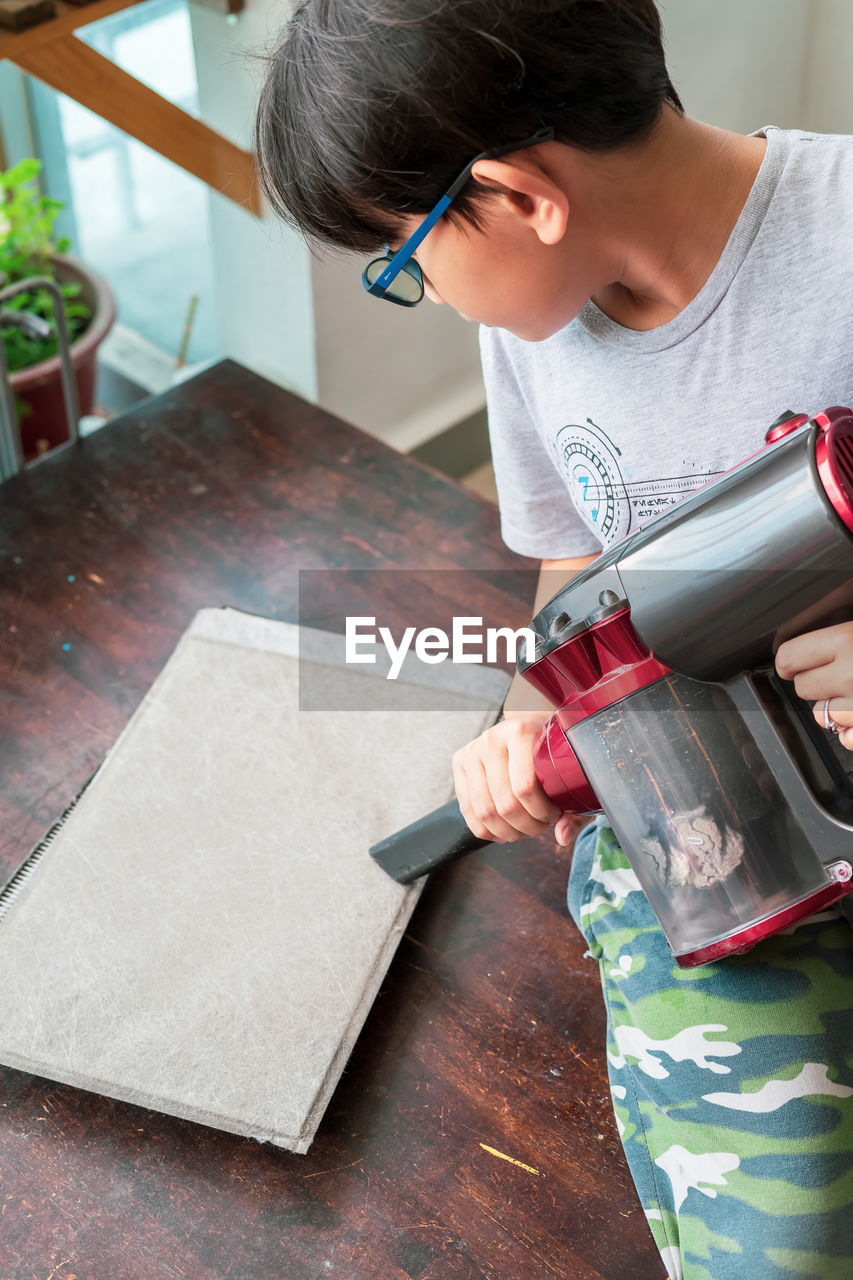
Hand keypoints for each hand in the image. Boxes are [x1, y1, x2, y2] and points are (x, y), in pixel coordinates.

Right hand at [452, 711, 570, 843]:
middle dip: (527, 826)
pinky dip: (486, 830)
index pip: (525, 787)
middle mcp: (492, 739)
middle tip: (541, 825)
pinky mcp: (460, 762)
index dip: (542, 812)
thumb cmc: (551, 747)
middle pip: (505, 804)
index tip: (555, 814)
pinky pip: (468, 810)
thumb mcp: (570, 768)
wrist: (528, 725)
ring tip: (524, 828)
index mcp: (520, 732)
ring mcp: (473, 751)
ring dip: (508, 831)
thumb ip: (573, 806)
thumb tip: (563, 837)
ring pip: (484, 811)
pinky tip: (504, 830)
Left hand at [775, 620, 852, 749]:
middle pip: (802, 688)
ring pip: (822, 717)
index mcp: (845, 640)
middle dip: (817, 684)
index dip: (790, 662)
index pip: (788, 657)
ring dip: (836, 710)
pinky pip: (845, 740)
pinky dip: (852, 731)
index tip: (795, 664)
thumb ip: (835, 639)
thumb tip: (796, 651)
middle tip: (839, 675)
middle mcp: (850, 674)